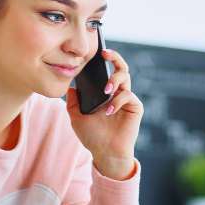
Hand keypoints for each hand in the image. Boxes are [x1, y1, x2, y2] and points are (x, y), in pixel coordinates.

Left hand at [66, 48, 142, 178]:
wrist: (105, 153)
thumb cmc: (92, 136)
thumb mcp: (76, 117)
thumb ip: (72, 101)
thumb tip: (69, 86)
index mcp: (105, 92)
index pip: (106, 70)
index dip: (104, 59)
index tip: (96, 51)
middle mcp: (117, 92)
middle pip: (120, 67)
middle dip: (114, 57)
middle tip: (105, 54)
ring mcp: (127, 99)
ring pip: (125, 77)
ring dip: (114, 79)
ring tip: (105, 89)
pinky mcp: (135, 107)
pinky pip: (128, 96)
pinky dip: (117, 101)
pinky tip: (108, 111)